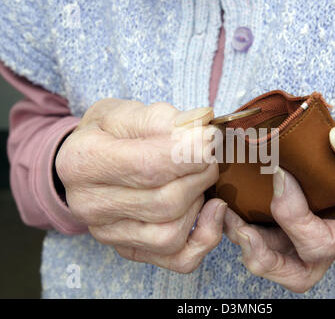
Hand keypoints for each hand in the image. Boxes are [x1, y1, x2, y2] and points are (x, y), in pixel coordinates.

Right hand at [56, 98, 226, 272]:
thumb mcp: (125, 112)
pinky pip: (178, 259)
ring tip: (199, 178)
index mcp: (84, 162)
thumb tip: (203, 131)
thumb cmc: (108, 135)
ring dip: (200, 203)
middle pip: (166, 202)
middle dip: (200, 176)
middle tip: (209, 156)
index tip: (212, 140)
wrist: (87, 162)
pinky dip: (205, 238)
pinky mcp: (130, 250)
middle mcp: (89, 205)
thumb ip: (162, 119)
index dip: (190, 155)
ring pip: (172, 233)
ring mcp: (108, 233)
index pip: (148, 166)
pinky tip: (211, 210)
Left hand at [224, 98, 334, 291]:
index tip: (280, 175)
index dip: (294, 218)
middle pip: (297, 270)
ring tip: (227, 211)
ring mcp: (312, 223)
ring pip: (273, 255)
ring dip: (244, 239)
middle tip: (240, 227)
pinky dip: (241, 220)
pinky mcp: (293, 210)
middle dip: (262, 255)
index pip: (323, 243)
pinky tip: (230, 197)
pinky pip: (264, 229)